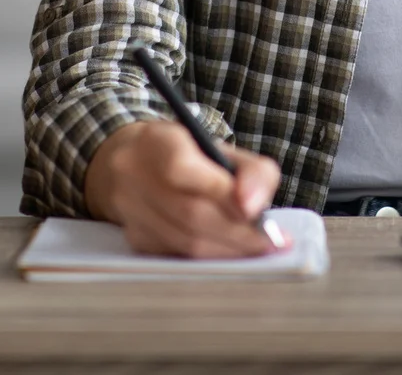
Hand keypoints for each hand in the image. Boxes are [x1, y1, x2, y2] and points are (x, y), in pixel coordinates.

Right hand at [84, 118, 282, 257]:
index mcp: (157, 143)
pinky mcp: (135, 239)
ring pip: (185, 242)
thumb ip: (250, 171)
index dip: (223, 194)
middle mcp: (134, 176)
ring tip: (258, 248)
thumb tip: (255, 207)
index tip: (259, 213)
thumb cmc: (184, 154)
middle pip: (189, 213)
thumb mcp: (219, 147)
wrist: (129, 163)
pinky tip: (230, 252)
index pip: (184, 171)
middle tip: (271, 242)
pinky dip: (210, 258)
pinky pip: (178, 256)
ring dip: (227, 250)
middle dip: (237, 232)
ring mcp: (130, 211)